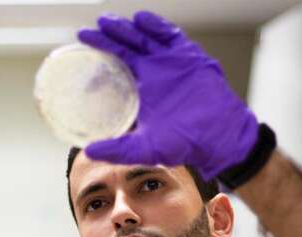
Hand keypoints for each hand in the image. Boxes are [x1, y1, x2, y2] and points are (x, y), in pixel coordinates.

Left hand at [79, 11, 259, 180]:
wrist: (219, 136)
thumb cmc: (185, 143)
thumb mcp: (145, 148)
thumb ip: (118, 149)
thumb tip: (88, 152)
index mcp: (142, 88)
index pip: (117, 61)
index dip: (101, 49)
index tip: (83, 40)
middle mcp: (155, 71)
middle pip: (128, 45)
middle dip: (110, 34)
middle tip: (93, 27)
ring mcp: (172, 62)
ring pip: (145, 37)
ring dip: (127, 28)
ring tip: (108, 22)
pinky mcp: (190, 56)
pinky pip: (171, 36)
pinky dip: (157, 27)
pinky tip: (141, 19)